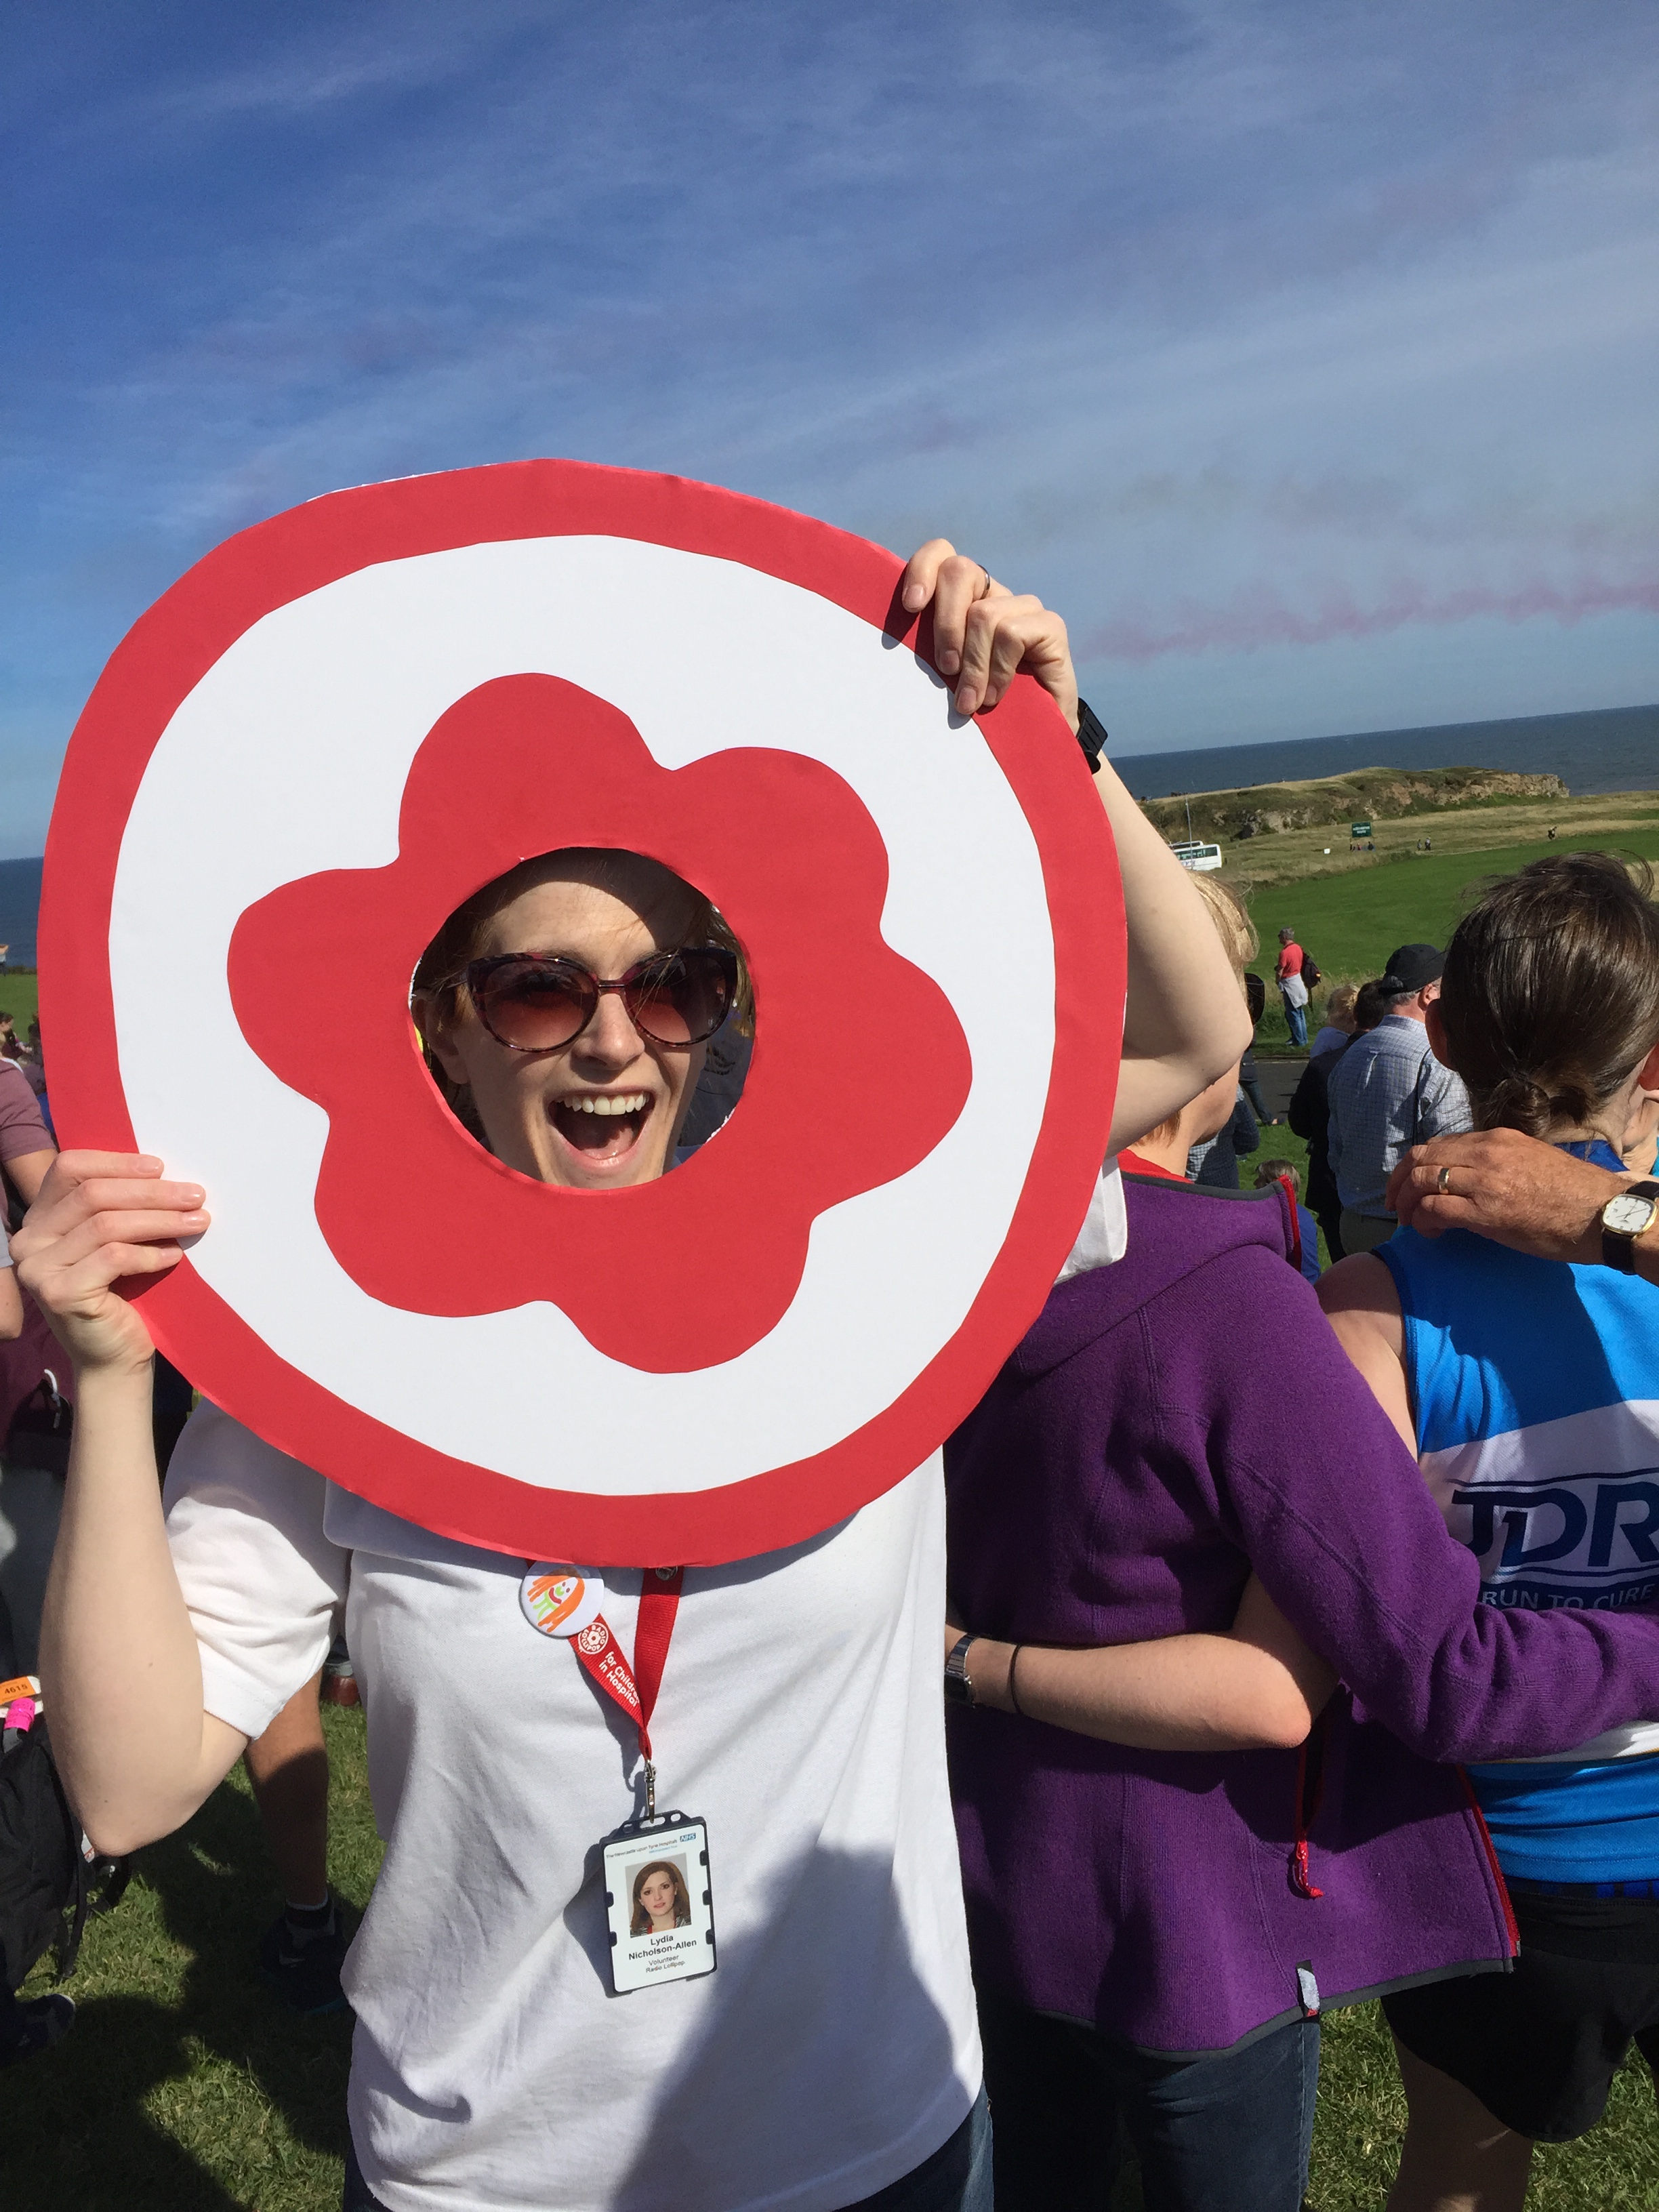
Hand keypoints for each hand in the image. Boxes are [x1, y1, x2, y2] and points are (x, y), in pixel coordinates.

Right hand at [12, 1152, 209, 1376]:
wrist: (114, 1358)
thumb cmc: (121, 1294)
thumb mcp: (113, 1241)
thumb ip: (117, 1206)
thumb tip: (160, 1170)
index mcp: (38, 1218)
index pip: (69, 1169)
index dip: (116, 1162)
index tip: (160, 1167)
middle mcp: (29, 1240)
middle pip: (93, 1194)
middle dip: (151, 1192)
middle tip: (195, 1195)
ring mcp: (39, 1269)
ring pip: (106, 1224)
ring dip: (159, 1219)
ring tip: (197, 1220)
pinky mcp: (59, 1294)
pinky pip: (113, 1258)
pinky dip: (149, 1254)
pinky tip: (174, 1256)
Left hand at [899, 540, 1078, 730]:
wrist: (1031, 736)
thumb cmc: (975, 706)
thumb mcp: (942, 674)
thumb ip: (924, 648)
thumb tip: (894, 638)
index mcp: (963, 597)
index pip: (942, 556)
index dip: (922, 570)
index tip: (911, 608)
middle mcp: (994, 594)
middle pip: (960, 572)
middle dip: (945, 624)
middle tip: (944, 669)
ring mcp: (1024, 607)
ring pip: (983, 614)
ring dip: (973, 665)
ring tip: (969, 701)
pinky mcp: (1050, 626)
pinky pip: (1011, 634)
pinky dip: (998, 670)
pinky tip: (996, 696)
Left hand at [1386, 1129, 1619, 1262]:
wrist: (1600, 1213)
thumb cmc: (1571, 1194)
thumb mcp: (1529, 1161)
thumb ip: (1496, 1163)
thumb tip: (1467, 1177)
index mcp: (1495, 1139)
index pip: (1439, 1144)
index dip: (1414, 1165)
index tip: (1406, 1184)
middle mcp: (1485, 1152)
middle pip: (1421, 1158)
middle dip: (1399, 1182)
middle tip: (1395, 1205)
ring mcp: (1484, 1180)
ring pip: (1422, 1181)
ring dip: (1407, 1204)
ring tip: (1408, 1222)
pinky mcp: (1485, 1211)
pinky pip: (1435, 1209)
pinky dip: (1422, 1220)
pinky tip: (1429, 1233)